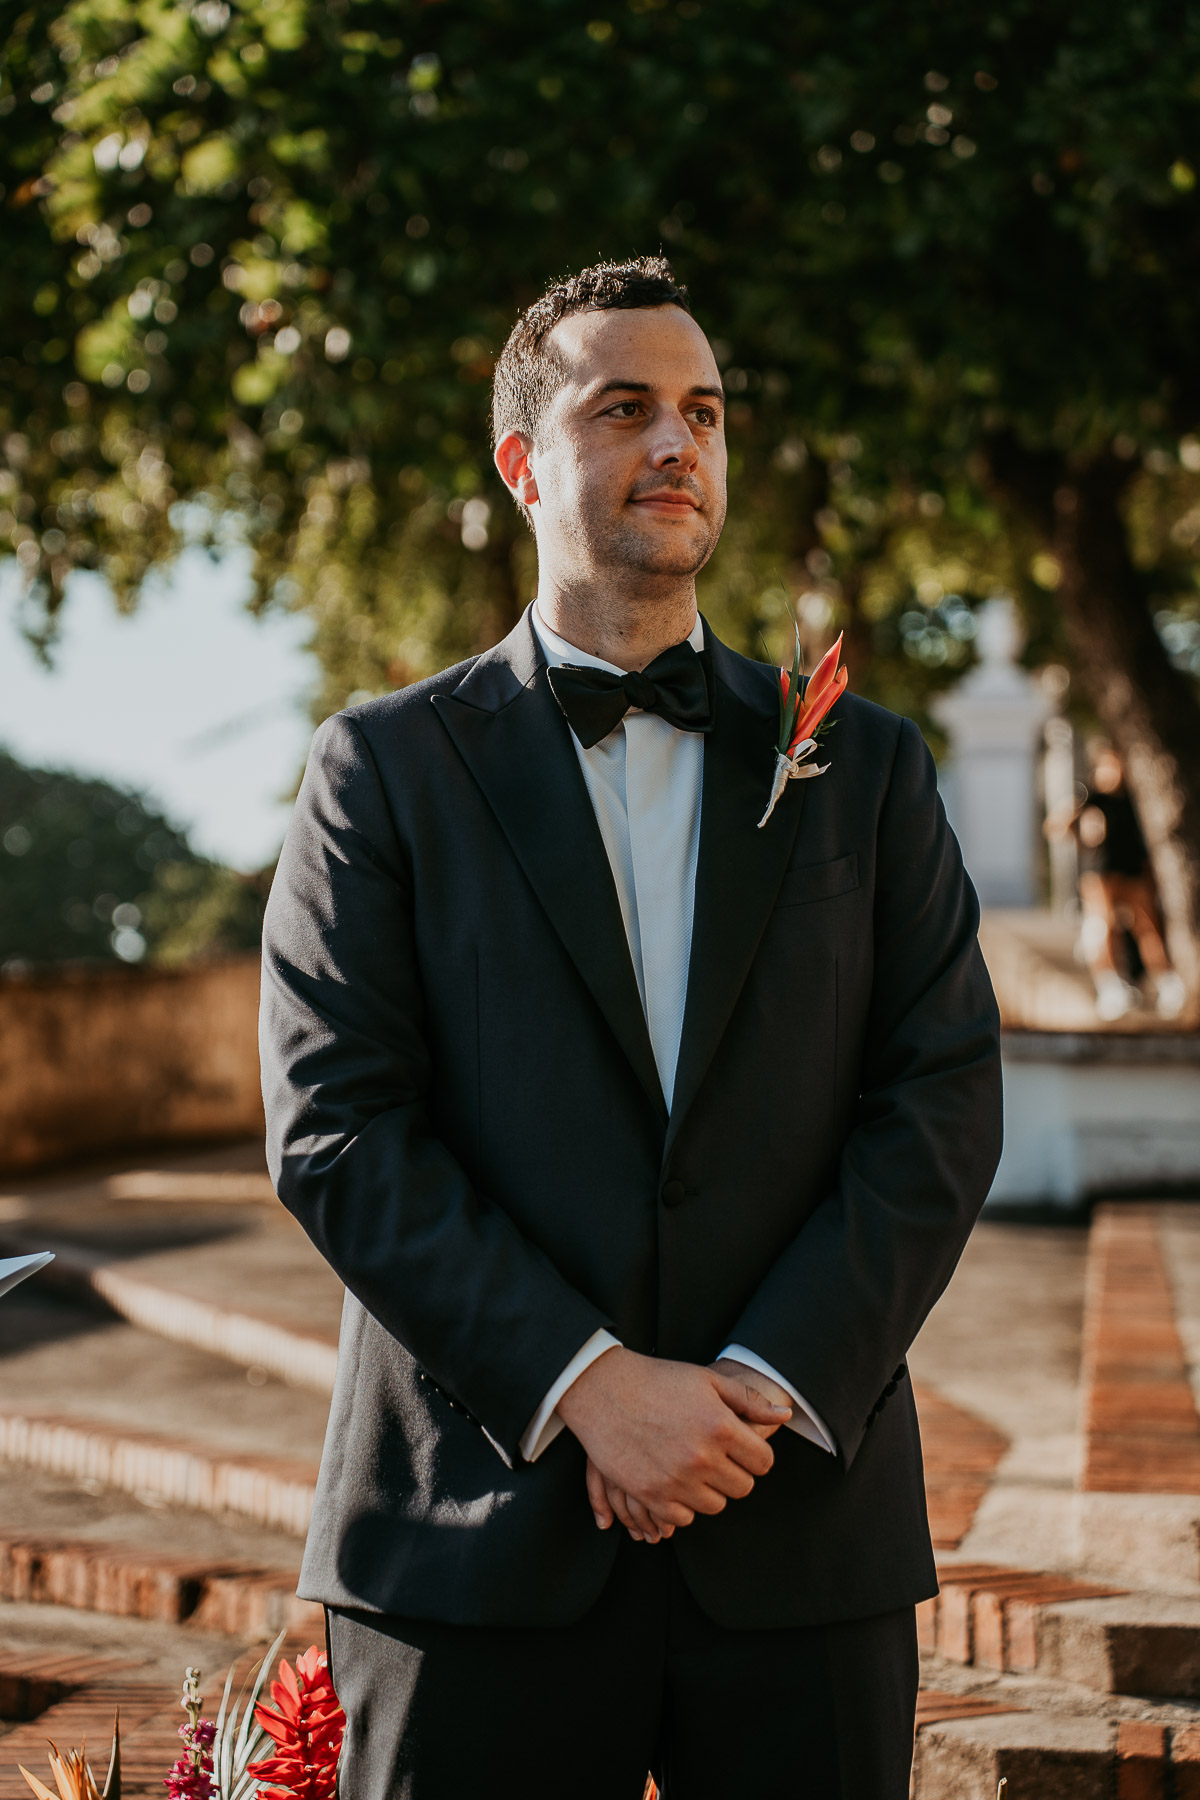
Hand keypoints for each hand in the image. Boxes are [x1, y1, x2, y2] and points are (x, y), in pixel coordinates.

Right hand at [557, 1347, 790, 1538]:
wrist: (605, 1389)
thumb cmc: (659, 1380)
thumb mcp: (708, 1381)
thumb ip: (749, 1400)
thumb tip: (785, 1415)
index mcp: (721, 1427)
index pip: (763, 1462)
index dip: (756, 1455)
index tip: (742, 1448)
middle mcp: (702, 1457)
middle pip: (742, 1487)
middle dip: (735, 1473)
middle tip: (717, 1457)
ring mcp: (676, 1480)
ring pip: (715, 1505)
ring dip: (710, 1489)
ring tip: (694, 1467)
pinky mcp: (652, 1494)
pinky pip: (684, 1518)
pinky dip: (683, 1504)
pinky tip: (675, 1481)